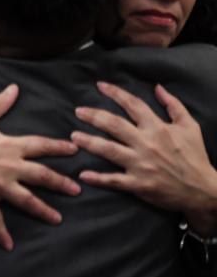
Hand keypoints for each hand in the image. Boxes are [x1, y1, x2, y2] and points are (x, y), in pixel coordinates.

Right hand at [0, 84, 80, 250]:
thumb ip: (0, 103)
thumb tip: (14, 88)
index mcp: (9, 146)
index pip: (40, 146)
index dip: (59, 147)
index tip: (74, 150)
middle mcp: (9, 167)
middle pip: (42, 176)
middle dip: (61, 183)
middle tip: (77, 189)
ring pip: (26, 200)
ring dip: (43, 210)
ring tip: (57, 218)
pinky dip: (2, 233)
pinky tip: (9, 245)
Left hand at [72, 81, 216, 233]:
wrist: (203, 190)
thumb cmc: (195, 157)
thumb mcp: (190, 127)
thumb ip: (174, 105)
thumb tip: (158, 87)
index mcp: (158, 128)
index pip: (133, 105)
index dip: (115, 93)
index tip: (100, 86)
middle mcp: (146, 143)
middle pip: (114, 125)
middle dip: (94, 116)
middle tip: (78, 111)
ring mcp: (141, 164)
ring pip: (109, 150)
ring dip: (89, 142)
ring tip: (73, 136)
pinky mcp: (139, 184)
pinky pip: (114, 180)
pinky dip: (98, 178)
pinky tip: (83, 174)